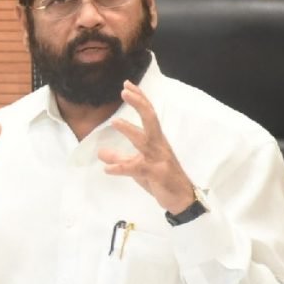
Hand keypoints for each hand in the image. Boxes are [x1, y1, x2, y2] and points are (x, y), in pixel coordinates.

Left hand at [98, 81, 195, 212]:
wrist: (182, 199)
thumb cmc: (161, 178)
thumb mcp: (138, 166)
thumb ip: (121, 157)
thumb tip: (100, 151)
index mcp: (156, 140)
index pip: (149, 115)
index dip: (140, 99)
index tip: (127, 84)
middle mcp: (159, 145)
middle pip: (151, 120)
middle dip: (139, 104)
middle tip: (125, 91)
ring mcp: (159, 159)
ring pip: (145, 141)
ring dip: (130, 131)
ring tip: (114, 122)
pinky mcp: (156, 174)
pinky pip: (138, 169)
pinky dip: (122, 167)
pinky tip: (108, 169)